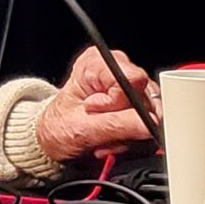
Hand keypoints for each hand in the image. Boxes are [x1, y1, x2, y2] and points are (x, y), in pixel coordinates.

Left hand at [35, 46, 161, 162]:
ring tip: (105, 136)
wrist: (55, 139)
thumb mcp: (82, 129)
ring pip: (149, 112)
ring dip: (128, 133)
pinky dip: (130, 136)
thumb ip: (116, 125)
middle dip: (125, 122)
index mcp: (96, 63)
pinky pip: (148, 122)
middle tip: (102, 130)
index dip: (119, 102)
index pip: (131, 79)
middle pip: (143, 97)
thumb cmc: (59, 128)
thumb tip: (147, 124)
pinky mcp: (136, 103)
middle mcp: (115, 69)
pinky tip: (112, 137)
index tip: (98, 112)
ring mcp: (128, 86)